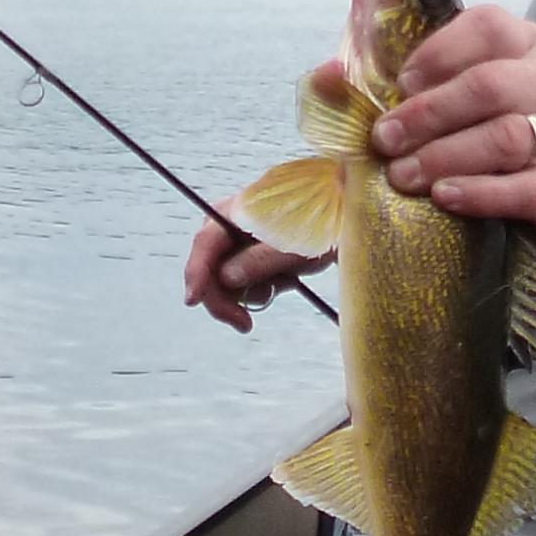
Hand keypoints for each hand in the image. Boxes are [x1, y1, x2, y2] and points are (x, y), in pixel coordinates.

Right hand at [184, 221, 314, 332]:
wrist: (344, 221)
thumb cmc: (322, 223)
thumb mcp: (294, 245)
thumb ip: (259, 260)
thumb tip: (225, 278)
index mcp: (236, 211)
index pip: (205, 242)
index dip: (196, 273)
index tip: (192, 300)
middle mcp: (231, 225)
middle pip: (209, 267)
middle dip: (224, 297)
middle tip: (244, 325)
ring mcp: (241, 241)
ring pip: (226, 281)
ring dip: (252, 292)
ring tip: (285, 281)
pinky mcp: (253, 255)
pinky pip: (246, 282)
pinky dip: (263, 288)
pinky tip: (286, 279)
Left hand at [370, 6, 535, 231]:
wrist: (535, 178)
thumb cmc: (469, 127)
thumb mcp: (430, 94)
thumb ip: (379, 78)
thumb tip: (325, 74)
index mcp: (518, 42)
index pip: (488, 27)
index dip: (438, 53)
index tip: (399, 84)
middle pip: (489, 86)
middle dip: (428, 114)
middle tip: (385, 140)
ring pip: (507, 137)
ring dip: (445, 157)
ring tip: (404, 176)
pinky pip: (529, 189)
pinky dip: (482, 194)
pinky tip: (445, 197)